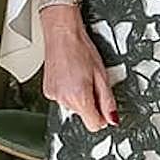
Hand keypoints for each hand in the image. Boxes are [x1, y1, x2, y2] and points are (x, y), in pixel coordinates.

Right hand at [41, 6, 116, 131]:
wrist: (62, 34)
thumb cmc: (81, 49)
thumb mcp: (102, 76)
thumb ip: (108, 102)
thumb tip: (112, 119)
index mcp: (79, 97)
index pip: (95, 125)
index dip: (103, 117)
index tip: (104, 106)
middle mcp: (64, 99)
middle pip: (83, 115)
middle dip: (90, 103)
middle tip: (92, 83)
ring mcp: (53, 95)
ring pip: (72, 107)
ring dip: (78, 96)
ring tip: (79, 76)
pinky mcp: (47, 90)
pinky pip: (62, 98)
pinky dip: (67, 91)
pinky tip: (70, 76)